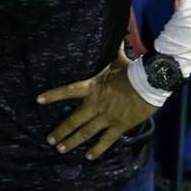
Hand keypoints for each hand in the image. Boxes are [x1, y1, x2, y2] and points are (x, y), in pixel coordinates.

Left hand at [36, 46, 156, 159]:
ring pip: (86, 133)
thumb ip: (114, 50)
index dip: (53, 95)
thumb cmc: (133, 70)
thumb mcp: (118, 60)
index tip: (39, 100)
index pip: (68, 91)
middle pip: (74, 120)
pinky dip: (97, 150)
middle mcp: (96, 104)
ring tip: (60, 149)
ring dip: (72, 142)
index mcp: (93, 87)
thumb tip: (117, 32)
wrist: (151, 83)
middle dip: (61, 130)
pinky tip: (88, 157)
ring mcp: (107, 117)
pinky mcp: (119, 126)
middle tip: (49, 139)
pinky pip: (106, 141)